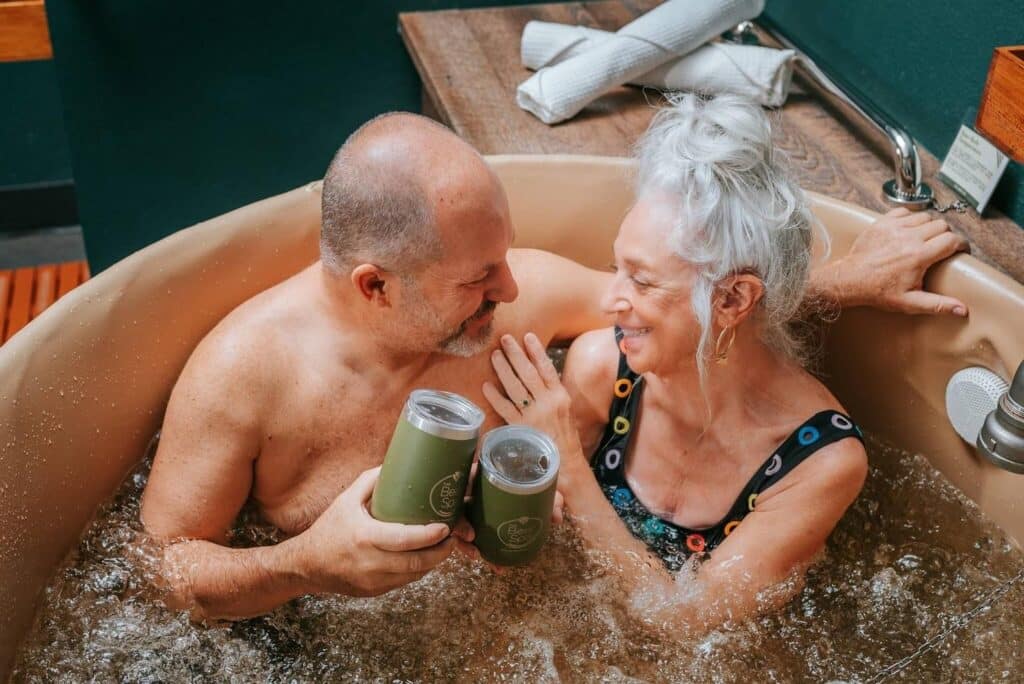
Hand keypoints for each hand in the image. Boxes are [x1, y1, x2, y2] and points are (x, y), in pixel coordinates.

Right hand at [295, 466, 462, 596]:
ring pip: (414, 575)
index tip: (445, 527)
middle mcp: (370, 562)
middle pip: (416, 562)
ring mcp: (373, 581)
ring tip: (444, 546)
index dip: (429, 536)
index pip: (405, 540)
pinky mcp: (375, 591)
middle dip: (441, 551)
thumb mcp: (346, 500)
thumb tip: (398, 464)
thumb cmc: (328, 529)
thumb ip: (372, 480)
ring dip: (433, 562)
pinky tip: (424, 557)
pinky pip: (405, 582)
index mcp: (364, 537)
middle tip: (453, 538)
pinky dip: (418, 570)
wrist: (307, 565)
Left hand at [483, 333, 584, 462]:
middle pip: (529, 374)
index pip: (547, 368)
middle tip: (505, 339)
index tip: (527, 336)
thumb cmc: (564, 433)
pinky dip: (495, 397)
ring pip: (515, 388)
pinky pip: (505, 410)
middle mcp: (548, 403)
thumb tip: (536, 369)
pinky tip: (486, 386)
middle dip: (516, 355)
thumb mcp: (565, 407)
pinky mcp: (521, 429)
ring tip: (495, 355)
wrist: (565, 461)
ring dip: (504, 370)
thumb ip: (551, 390)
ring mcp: (533, 416)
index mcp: (560, 396)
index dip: (536, 351)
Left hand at [822, 208, 968, 314]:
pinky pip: (904, 212)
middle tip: (942, 246)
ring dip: (929, 226)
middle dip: (946, 235)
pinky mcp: (882, 223)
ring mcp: (894, 228)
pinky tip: (909, 230)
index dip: (961, 244)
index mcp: (919, 255)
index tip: (961, 250)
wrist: (850, 280)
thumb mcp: (910, 302)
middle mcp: (908, 238)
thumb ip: (938, 305)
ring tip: (926, 238)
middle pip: (941, 225)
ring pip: (925, 216)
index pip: (952, 240)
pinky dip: (910, 218)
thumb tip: (961, 309)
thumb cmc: (877, 291)